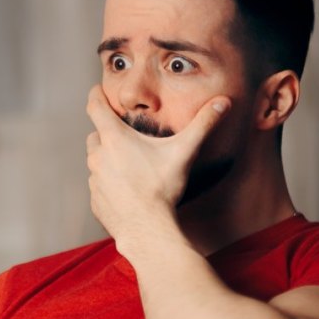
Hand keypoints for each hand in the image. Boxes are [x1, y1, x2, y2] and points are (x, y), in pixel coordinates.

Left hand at [85, 85, 229, 245]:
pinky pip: (98, 186)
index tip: (96, 89)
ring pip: (95, 161)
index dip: (96, 95)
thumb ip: (203, 125)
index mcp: (114, 139)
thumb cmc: (162, 189)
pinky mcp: (95, 201)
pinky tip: (127, 191)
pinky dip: (108, 184)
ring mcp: (94, 180)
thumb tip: (223, 102)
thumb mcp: (183, 152)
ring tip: (129, 166)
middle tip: (124, 136)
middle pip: (95, 135)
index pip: (95, 107)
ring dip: (107, 159)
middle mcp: (98, 156)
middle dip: (106, 132)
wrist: (147, 230)